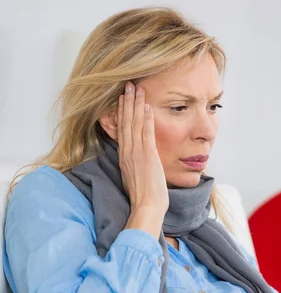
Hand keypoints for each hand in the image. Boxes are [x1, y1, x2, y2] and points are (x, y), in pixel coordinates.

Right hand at [117, 81, 168, 213]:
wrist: (146, 207)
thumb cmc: (144, 198)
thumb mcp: (135, 178)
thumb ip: (135, 166)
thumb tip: (138, 162)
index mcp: (124, 158)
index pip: (122, 130)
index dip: (121, 113)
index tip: (122, 99)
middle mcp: (128, 153)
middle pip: (125, 122)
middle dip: (126, 102)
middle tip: (128, 85)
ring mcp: (137, 153)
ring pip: (134, 123)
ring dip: (135, 104)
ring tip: (136, 88)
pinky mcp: (147, 156)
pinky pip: (146, 133)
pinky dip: (146, 119)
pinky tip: (147, 106)